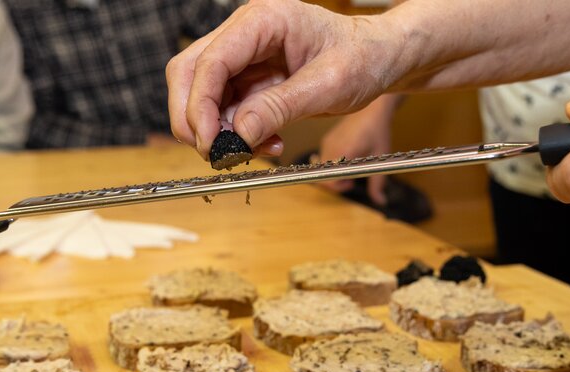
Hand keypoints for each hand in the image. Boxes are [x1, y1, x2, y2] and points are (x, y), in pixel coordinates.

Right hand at [166, 0, 399, 160]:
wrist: (379, 58)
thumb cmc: (363, 57)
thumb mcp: (328, 85)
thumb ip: (280, 107)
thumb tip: (239, 134)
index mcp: (263, 20)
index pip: (210, 61)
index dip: (200, 105)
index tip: (209, 143)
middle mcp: (244, 33)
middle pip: (189, 73)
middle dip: (194, 118)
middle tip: (215, 154)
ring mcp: (243, 56)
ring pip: (201, 95)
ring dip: (218, 131)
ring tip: (254, 149)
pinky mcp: (248, 79)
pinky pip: (225, 109)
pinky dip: (238, 134)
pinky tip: (266, 142)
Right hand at [318, 95, 399, 205]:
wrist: (373, 109)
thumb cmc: (378, 132)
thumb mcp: (381, 160)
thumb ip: (378, 184)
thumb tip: (381, 202)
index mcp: (343, 154)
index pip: (329, 179)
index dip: (338, 187)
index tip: (350, 184)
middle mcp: (330, 148)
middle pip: (323, 176)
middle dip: (336, 182)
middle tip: (352, 179)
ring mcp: (327, 143)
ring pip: (323, 168)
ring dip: (334, 173)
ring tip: (350, 168)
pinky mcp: (327, 140)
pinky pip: (324, 159)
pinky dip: (333, 164)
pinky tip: (347, 159)